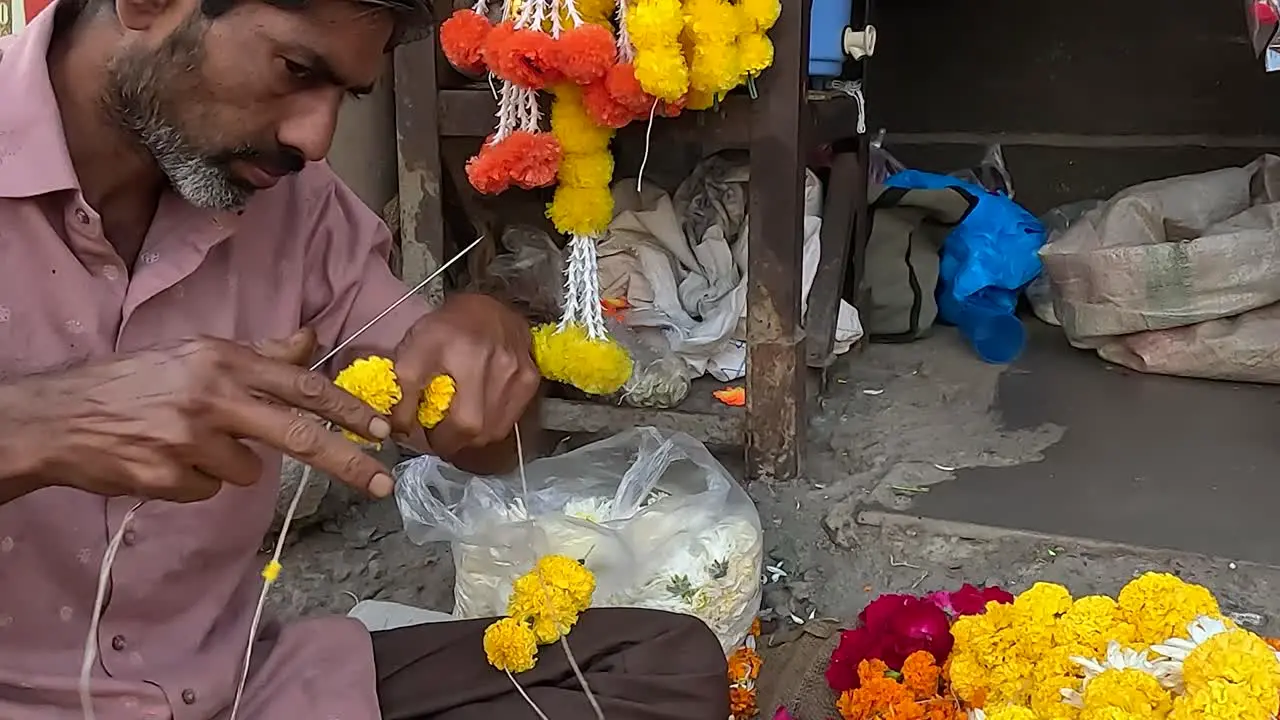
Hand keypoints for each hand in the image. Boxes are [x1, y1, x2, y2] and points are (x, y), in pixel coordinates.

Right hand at [0, 329, 394, 502]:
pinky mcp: (166, 477)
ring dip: (229, 464)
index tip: (381, 427)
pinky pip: (208, 490)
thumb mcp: (197, 355)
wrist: (58, 418)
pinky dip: (194, 481)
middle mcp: (211, 396)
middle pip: (297, 435)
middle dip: (348, 462)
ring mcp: (188, 440)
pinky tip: (164, 460)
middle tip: (384, 483)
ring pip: (248, 471)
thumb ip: (260, 354)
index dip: (346, 408)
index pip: (299, 385)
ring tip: (186, 443)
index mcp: (222, 361)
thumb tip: (312, 338)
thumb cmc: (134, 382)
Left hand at [389, 293, 539, 457]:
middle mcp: (478, 354)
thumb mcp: (414, 346)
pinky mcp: (528, 379)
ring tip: (458, 423)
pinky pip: (505, 424)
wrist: (490, 311)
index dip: (405, 416)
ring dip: (468, 438)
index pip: (414, 384)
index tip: (404, 426)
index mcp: (438, 340)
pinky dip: (489, 429)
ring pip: (487, 431)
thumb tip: (397, 427)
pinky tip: (481, 415)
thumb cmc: (449, 331)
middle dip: (447, 440)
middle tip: (438, 434)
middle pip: (466, 423)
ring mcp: (508, 368)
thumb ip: (402, 384)